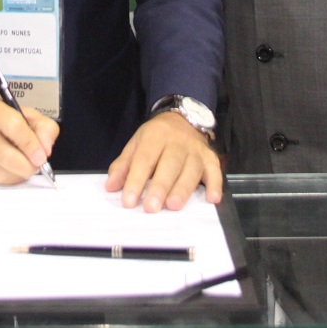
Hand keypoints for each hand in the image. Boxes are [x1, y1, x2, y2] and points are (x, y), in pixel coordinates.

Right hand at [0, 97, 58, 183]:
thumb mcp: (25, 115)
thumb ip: (44, 128)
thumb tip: (46, 149)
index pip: (14, 126)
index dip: (31, 145)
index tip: (42, 157)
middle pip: (6, 156)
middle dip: (28, 166)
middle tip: (36, 165)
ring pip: (0, 173)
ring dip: (18, 175)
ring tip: (22, 166)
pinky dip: (5, 179)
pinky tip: (7, 169)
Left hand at [106, 111, 222, 210]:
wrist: (183, 119)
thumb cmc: (156, 138)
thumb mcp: (136, 144)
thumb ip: (124, 165)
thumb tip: (111, 186)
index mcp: (155, 136)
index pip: (144, 159)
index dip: (136, 180)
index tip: (128, 201)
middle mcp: (178, 142)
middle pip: (170, 164)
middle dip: (160, 187)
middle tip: (151, 208)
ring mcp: (196, 150)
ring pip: (191, 169)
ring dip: (183, 188)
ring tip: (173, 206)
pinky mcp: (210, 158)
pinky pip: (215, 171)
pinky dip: (215, 185)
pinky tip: (212, 199)